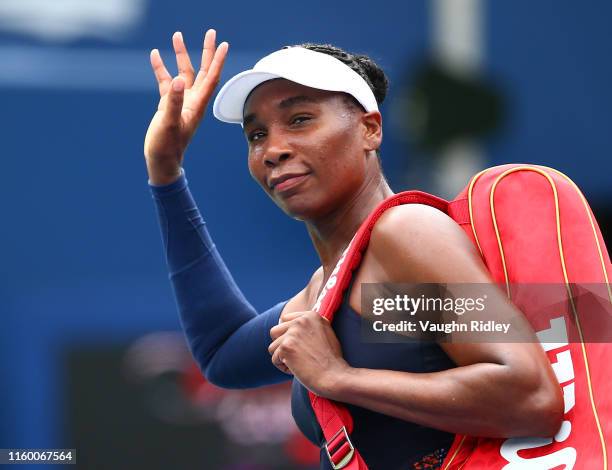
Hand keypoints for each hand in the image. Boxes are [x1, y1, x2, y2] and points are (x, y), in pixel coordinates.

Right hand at [144, 29, 228, 184]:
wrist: (162, 161)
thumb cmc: (167, 146)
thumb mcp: (169, 123)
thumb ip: (173, 101)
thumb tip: (178, 80)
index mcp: (197, 105)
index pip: (211, 78)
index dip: (217, 61)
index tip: (223, 44)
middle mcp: (192, 101)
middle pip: (202, 71)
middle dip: (206, 51)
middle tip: (210, 32)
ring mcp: (181, 102)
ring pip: (183, 73)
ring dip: (181, 55)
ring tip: (176, 35)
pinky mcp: (169, 105)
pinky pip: (166, 82)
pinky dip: (161, 68)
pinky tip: (156, 55)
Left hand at [269, 311, 350, 396]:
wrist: (334, 376)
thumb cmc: (331, 360)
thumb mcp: (325, 333)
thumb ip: (310, 326)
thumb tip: (292, 326)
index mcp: (311, 315)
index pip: (285, 319)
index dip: (288, 335)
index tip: (299, 346)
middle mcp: (301, 321)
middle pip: (275, 331)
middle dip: (282, 345)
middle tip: (296, 356)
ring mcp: (292, 333)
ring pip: (273, 346)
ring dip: (282, 358)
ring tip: (298, 364)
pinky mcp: (286, 347)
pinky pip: (274, 359)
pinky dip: (284, 368)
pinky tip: (298, 370)